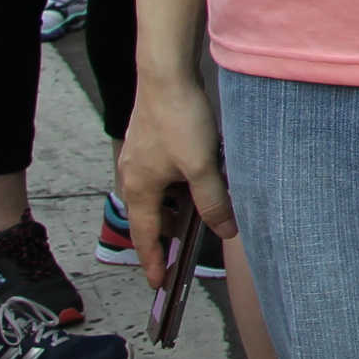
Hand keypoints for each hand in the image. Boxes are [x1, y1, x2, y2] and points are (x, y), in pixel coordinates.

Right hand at [117, 73, 234, 284]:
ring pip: (157, 195)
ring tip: (195, 221)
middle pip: (149, 217)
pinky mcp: (149, 142)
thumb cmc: (179, 119)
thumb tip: (226, 230)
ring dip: (173, 210)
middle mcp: (132, 176)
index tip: (157, 283)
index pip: (146, 236)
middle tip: (180, 255)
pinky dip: (175, 189)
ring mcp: (138, 158)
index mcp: (139, 189)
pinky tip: (195, 183)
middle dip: (164, 237)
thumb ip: (213, 201)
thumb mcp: (201, 166)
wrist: (165, 75)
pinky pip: (160, 177)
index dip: (153, 261)